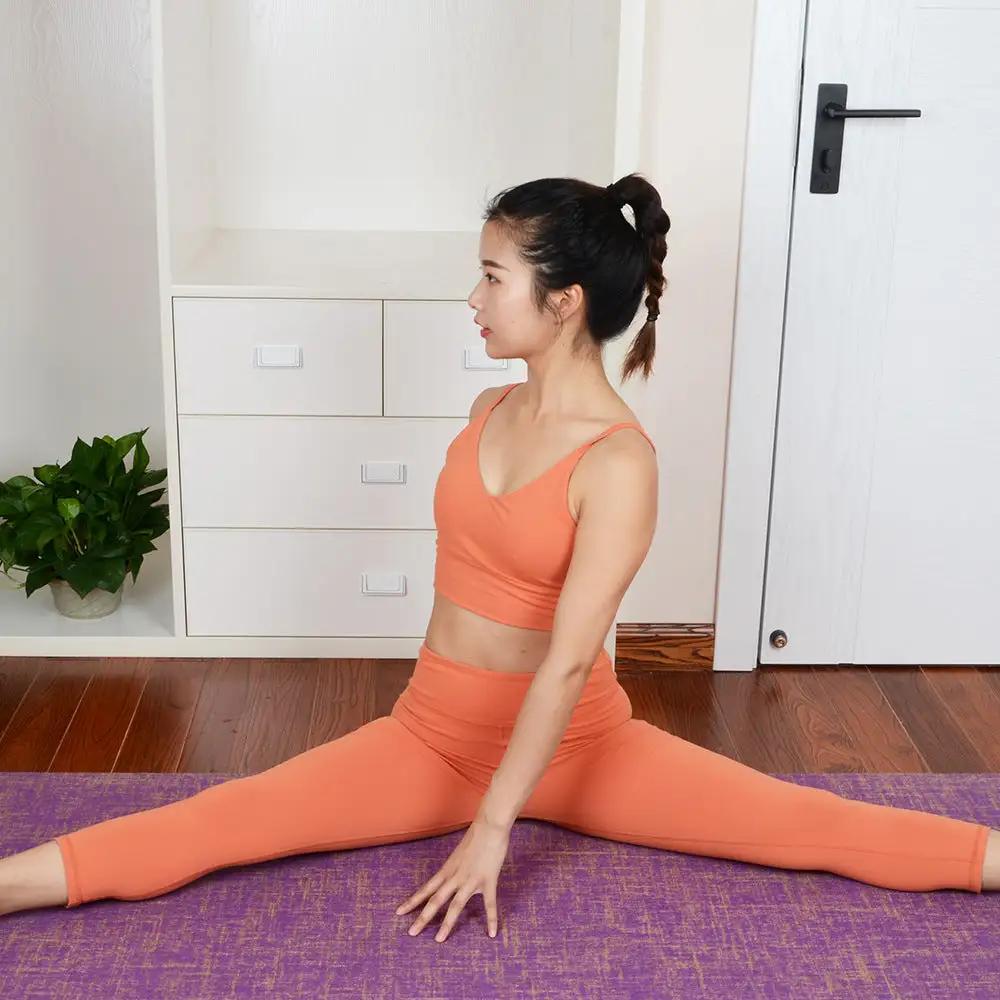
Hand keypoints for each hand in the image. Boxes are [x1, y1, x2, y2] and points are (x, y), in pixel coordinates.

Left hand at [395, 815, 510, 941]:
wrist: (490, 826)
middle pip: (435, 900)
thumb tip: (452, 876)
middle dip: (423, 917)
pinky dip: (491, 919)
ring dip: (447, 924)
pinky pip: (489, 904)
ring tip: (439, 939)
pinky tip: (492, 933)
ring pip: (456, 905)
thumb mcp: (459, 854)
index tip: (399, 912)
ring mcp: (471, 880)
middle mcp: (455, 877)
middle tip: (411, 933)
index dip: (412, 901)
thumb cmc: (476, 836)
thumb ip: (455, 867)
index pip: (426, 888)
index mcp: (447, 869)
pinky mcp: (488, 880)